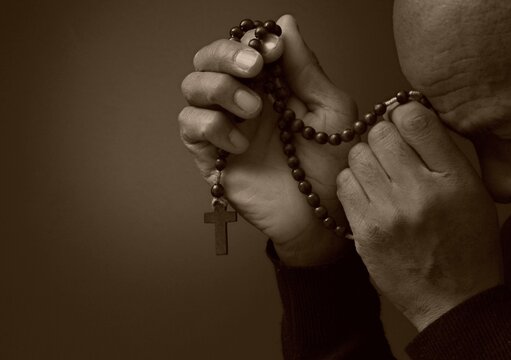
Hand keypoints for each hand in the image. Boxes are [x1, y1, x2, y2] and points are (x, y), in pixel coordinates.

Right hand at [179, 15, 356, 265]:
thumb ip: (306, 68)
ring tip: (253, 109)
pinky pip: (191, 127)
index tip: (271, 50)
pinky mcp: (211, 156)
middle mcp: (241, 100)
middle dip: (225, 56)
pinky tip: (241, 143)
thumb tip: (285, 24)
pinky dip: (212, 127)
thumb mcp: (329, 109)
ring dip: (219, 89)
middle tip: (254, 67)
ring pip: (192, 88)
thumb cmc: (330, 162)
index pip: (242, 47)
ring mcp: (224, 126)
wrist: (320, 212)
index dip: (249, 41)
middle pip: (208, 60)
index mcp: (269, 85)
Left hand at [337, 101, 502, 330]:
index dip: (402, 112)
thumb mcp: (472, 194)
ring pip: (357, 155)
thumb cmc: (466, 245)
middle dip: (381, 135)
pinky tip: (366, 192)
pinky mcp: (365, 231)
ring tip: (377, 173)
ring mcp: (389, 213)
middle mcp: (420, 192)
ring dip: (365, 158)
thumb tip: (408, 116)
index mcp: (454, 179)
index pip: (416, 120)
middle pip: (379, 133)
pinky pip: (344, 184)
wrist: (452, 299)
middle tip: (387, 148)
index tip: (400, 119)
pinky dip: (352, 182)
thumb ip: (442, 154)